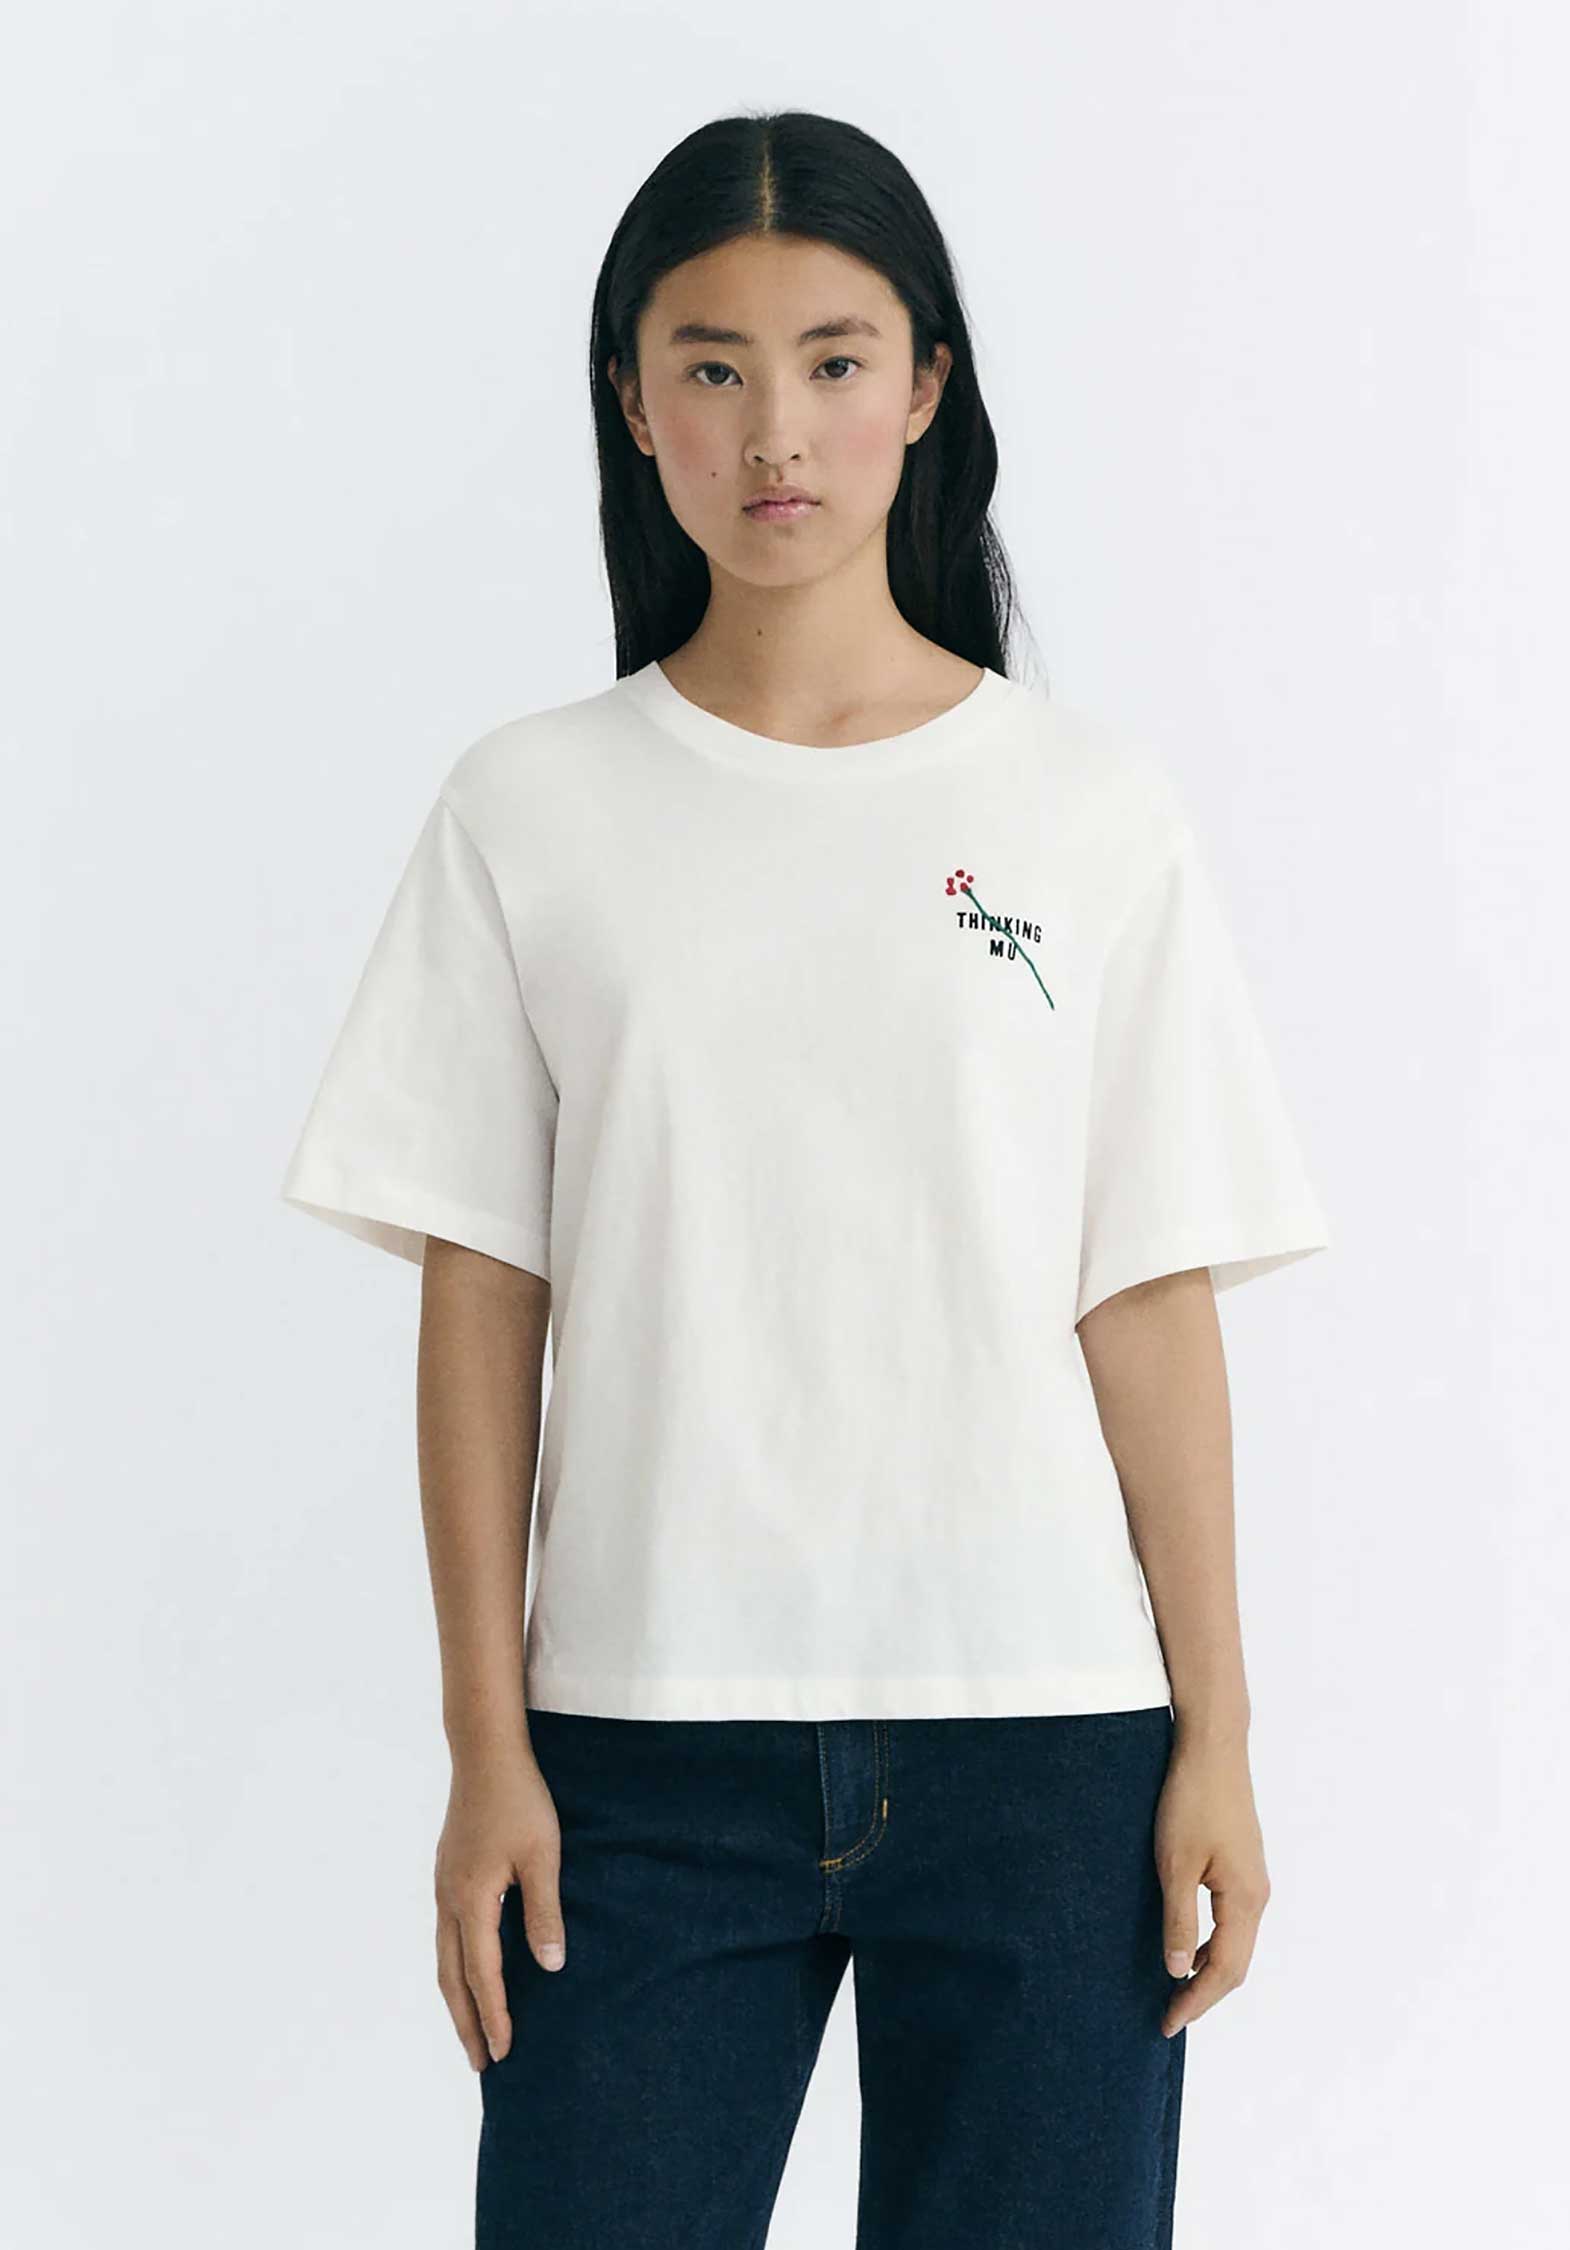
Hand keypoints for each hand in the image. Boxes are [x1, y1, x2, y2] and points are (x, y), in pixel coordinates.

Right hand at [434, 1740, 566, 2069]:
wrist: (485, 1755)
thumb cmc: (520, 1801)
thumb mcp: (543, 1856)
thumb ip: (544, 1913)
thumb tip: (550, 1967)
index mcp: (472, 1901)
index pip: (483, 1975)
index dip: (495, 2016)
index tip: (506, 2053)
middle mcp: (449, 1901)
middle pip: (452, 1978)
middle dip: (467, 2023)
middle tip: (482, 2064)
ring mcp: (444, 1888)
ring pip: (445, 1959)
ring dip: (458, 1999)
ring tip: (472, 2031)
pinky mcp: (448, 1875)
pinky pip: (447, 1937)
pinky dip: (456, 1968)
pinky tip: (470, 1972)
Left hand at [1153, 1730, 1270, 2038]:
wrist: (1214, 1747)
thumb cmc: (1191, 1801)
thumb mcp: (1175, 1864)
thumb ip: (1178, 1920)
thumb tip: (1178, 1971)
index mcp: (1244, 1901)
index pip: (1225, 1971)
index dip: (1197, 2002)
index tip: (1168, 2024)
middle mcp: (1257, 1896)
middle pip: (1236, 1963)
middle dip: (1204, 1993)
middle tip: (1169, 2014)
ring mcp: (1253, 1879)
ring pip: (1236, 1941)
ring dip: (1208, 1967)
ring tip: (1175, 1985)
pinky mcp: (1243, 1864)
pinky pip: (1232, 1918)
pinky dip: (1212, 1941)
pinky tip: (1187, 1940)